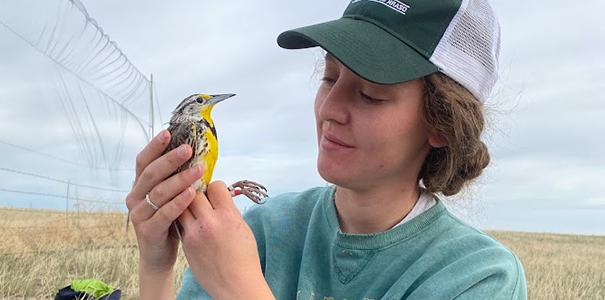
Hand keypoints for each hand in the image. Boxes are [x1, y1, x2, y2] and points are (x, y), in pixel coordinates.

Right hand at [125, 130, 200, 272]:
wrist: (159, 255)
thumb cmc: (169, 221)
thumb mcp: (169, 197)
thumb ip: (174, 179)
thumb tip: (194, 153)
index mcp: (139, 186)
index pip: (143, 161)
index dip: (154, 146)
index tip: (168, 132)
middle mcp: (135, 197)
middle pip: (151, 174)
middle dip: (170, 159)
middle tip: (188, 149)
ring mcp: (139, 214)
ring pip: (159, 192)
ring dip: (180, 179)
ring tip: (199, 170)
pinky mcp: (147, 230)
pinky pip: (164, 213)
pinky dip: (179, 202)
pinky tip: (192, 193)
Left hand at [179, 181, 273, 298]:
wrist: (236, 285)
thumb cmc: (244, 259)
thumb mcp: (243, 228)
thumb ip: (228, 211)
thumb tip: (218, 198)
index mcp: (228, 216)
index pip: (215, 186)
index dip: (216, 187)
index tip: (217, 192)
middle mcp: (209, 223)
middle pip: (194, 194)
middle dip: (198, 193)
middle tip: (202, 199)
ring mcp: (194, 234)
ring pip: (182, 207)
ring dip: (187, 206)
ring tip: (195, 211)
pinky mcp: (186, 245)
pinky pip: (180, 223)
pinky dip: (185, 220)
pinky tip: (191, 224)